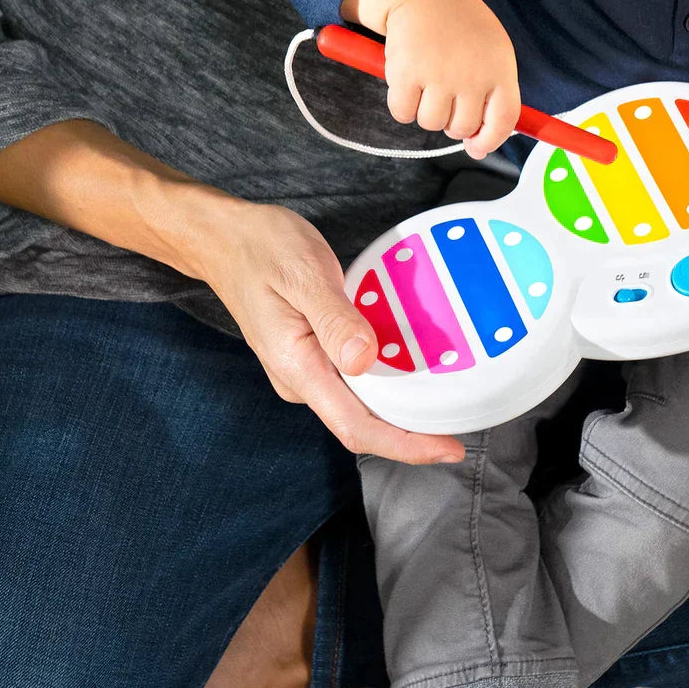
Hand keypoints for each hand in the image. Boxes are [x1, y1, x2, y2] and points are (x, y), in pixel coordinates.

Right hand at [192, 195, 465, 463]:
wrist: (224, 239)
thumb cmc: (263, 248)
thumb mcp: (303, 272)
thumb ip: (335, 319)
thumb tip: (363, 360)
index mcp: (296, 366)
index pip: (356, 427)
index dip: (405, 445)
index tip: (449, 448)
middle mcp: (300, 379)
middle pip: (363, 424)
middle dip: (412, 433)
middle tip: (463, 425)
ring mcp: (304, 370)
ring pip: (360, 404)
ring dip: (401, 409)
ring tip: (448, 401)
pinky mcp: (311, 356)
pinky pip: (353, 381)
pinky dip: (386, 382)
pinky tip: (414, 369)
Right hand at [383, 0, 521, 159]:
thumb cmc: (463, 30)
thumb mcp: (495, 54)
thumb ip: (494, 98)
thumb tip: (477, 149)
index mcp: (500, 70)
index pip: (502, 122)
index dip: (488, 141)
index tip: (475, 146)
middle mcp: (472, 75)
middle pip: (462, 128)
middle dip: (451, 121)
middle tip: (446, 95)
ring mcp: (438, 75)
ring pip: (431, 123)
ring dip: (426, 111)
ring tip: (428, 83)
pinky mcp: (406, 73)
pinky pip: (403, 113)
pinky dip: (402, 105)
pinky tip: (408, 82)